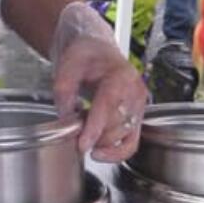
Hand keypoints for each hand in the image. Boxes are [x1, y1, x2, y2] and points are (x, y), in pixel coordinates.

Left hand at [48, 1, 147, 161]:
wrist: (96, 49)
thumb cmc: (86, 54)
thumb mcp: (68, 65)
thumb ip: (64, 91)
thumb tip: (66, 119)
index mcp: (120, 74)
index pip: (109, 105)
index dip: (95, 127)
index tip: (82, 144)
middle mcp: (135, 90)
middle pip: (118, 124)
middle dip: (95, 135)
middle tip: (73, 134)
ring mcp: (139, 105)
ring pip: (125, 137)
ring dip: (103, 143)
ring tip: (83, 135)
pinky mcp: (136, 117)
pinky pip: (132, 142)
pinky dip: (117, 153)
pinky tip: (99, 153)